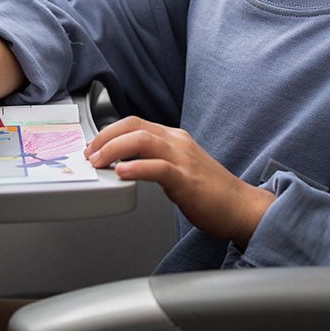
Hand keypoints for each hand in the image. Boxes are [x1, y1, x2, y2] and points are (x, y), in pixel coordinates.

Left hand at [85, 118, 273, 247]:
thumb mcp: (179, 168)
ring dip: (112, 149)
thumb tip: (125, 166)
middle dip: (104, 137)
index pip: (134, 123)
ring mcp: (183, 158)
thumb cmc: (211, 193)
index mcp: (174, 138)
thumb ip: (155, 162)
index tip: (92, 147)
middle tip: (88, 155)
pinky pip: (157, 167)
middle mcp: (177, 142)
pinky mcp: (187, 179)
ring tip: (97, 162)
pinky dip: (135, 168)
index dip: (108, 132)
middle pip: (133, 125)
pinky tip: (121, 174)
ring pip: (141, 140)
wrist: (240, 207)